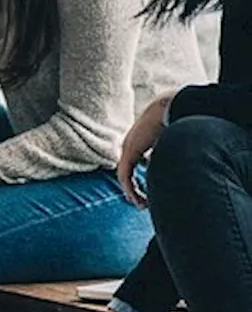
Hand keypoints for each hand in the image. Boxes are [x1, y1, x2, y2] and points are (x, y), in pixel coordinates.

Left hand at [117, 92, 173, 207]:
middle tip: (142, 203)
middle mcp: (130, 145)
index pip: (136, 163)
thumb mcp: (172, 138)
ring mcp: (128, 148)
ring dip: (133, 192)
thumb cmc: (174, 118)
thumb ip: (171, 149)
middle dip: (134, 188)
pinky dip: (130, 188)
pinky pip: (125, 175)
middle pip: (128, 171)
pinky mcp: (129, 153)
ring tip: (141, 204)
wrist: (169, 107)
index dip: (141, 177)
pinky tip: (137, 198)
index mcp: (139, 141)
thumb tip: (185, 161)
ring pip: (125, 176)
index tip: (148, 189)